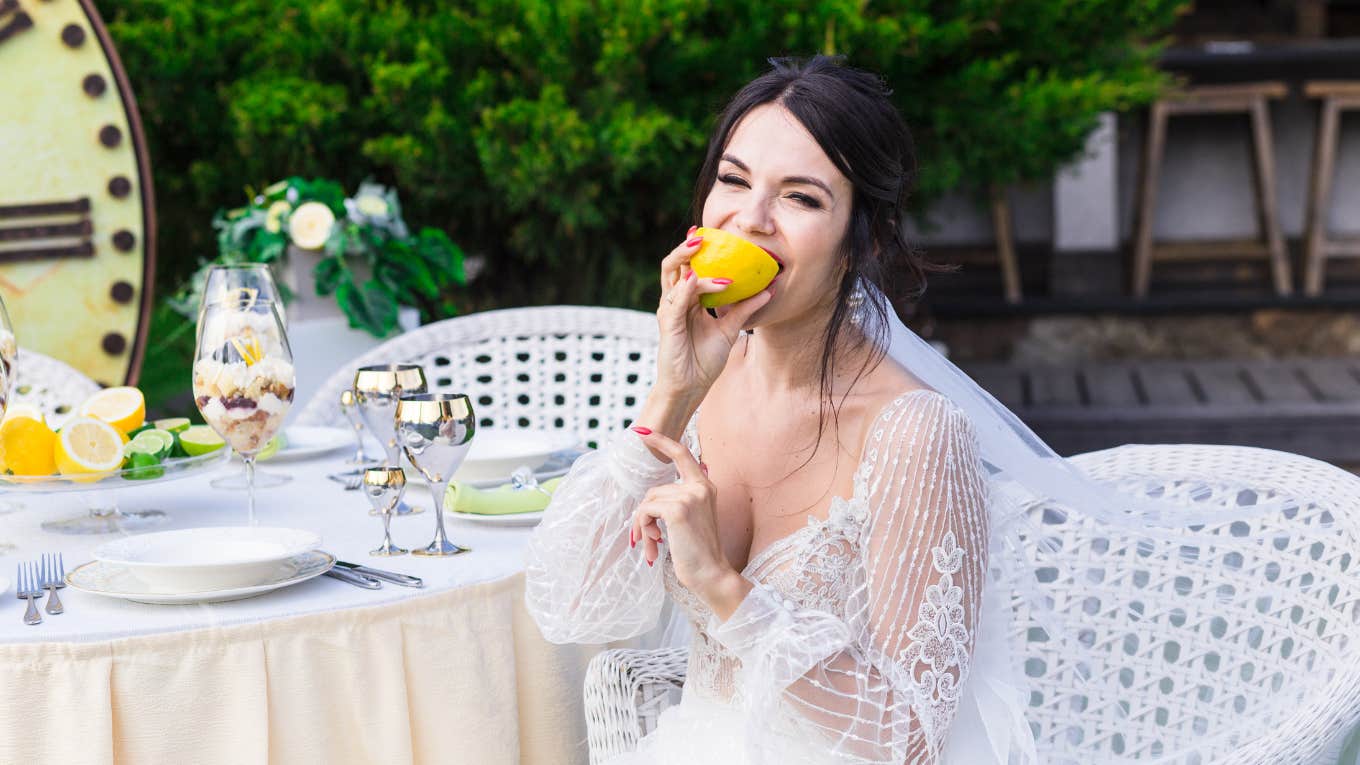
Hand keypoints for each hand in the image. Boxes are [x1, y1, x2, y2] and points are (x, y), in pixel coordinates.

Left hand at [629, 427, 741, 607]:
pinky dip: (643, 529)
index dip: (661, 441)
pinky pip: (646, 511)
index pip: (682, 454)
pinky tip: (653, 546)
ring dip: (642, 526)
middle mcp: (700, 487)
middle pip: (655, 490)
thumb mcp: (691, 521)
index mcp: (705, 487)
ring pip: (647, 502)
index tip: (641, 432)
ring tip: (652, 545)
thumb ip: (679, 503)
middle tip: (645, 539)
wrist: (711, 575)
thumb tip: (651, 501)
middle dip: (644, 516)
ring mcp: (690, 496)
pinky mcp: (678, 510)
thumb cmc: (698, 554)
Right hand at [654, 227, 772, 399]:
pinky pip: (677, 300)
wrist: (691, 387)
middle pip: (674, 265)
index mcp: (686, 300)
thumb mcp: (729, 329)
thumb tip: (768, 291)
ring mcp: (669, 311)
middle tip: (702, 234)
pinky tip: (699, 278)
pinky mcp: (668, 324)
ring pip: (674, 276)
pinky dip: (688, 287)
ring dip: (690, 261)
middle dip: (685, 247)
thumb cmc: (704, 360)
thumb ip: (744, 309)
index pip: (686, 268)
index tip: (708, 232)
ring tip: (704, 249)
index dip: (693, 250)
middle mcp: (675, 301)